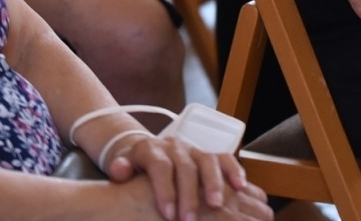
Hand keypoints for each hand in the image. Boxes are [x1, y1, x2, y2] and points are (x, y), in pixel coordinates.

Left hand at [108, 134, 269, 220]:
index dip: (165, 190)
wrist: (146, 151)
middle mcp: (175, 147)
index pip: (160, 166)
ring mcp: (194, 149)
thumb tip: (120, 170)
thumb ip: (121, 169)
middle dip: (189, 195)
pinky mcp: (208, 154)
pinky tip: (241, 187)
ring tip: (216, 206)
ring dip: (214, 184)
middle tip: (189, 220)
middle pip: (185, 167)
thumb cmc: (135, 168)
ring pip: (208, 161)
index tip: (168, 214)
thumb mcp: (122, 166)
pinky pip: (225, 158)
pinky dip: (234, 171)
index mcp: (152, 149)